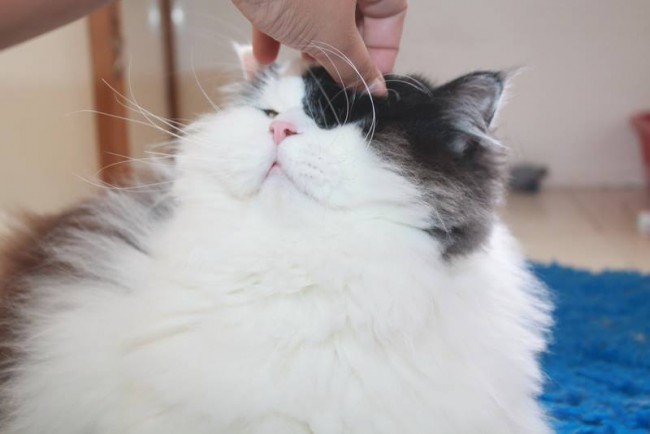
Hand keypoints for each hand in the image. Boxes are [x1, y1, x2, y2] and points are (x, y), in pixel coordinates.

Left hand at [231, 0, 407, 94]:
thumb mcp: (331, 37)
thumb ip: (355, 66)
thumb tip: (374, 91)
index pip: (391, 15)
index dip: (381, 53)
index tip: (366, 85)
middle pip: (354, 17)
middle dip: (339, 52)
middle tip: (330, 81)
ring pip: (319, 14)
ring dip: (308, 46)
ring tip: (299, 71)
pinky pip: (288, 5)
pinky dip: (278, 30)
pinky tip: (264, 55)